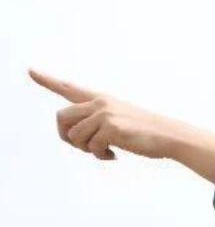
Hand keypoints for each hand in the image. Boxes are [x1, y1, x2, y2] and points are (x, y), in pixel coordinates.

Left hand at [29, 69, 214, 180]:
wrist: (171, 135)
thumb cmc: (147, 132)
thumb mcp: (120, 120)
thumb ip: (96, 123)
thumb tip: (72, 137)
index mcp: (101, 99)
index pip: (69, 88)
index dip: (47, 79)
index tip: (31, 70)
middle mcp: (100, 103)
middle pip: (61, 118)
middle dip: (67, 137)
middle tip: (86, 148)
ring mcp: (105, 114)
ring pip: (74, 137)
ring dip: (87, 150)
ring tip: (107, 151)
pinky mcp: (111, 128)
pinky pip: (91, 148)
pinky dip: (101, 156)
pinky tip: (116, 155)